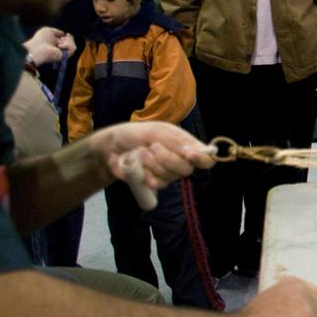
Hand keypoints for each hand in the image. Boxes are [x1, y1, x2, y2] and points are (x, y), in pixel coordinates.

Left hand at [24, 27, 75, 66]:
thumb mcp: (48, 30)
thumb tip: (64, 34)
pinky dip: (68, 45)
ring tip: (60, 43)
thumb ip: (57, 31)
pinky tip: (60, 45)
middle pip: (71, 43)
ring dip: (68, 41)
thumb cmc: (40, 39)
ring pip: (73, 46)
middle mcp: (59, 49)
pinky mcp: (65, 56)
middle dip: (69, 39)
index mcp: (55, 44)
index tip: (67, 34)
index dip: (68, 36)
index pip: (66, 41)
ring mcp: (62, 53)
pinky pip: (73, 48)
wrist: (37, 49)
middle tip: (61, 39)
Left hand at [88, 122, 214, 188]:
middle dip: (168, 159)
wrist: (111, 148)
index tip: (189, 154)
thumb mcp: (155, 131)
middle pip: (187, 169)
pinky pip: (158, 184)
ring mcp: (167, 173)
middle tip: (152, 147)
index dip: (201, 158)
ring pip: (171, 177)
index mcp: (184, 144)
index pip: (205, 157)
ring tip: (140, 153)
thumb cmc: (135, 134)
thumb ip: (174, 140)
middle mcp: (180, 160)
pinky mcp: (154, 183)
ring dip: (153, 165)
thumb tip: (193, 150)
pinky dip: (147, 176)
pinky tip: (140, 168)